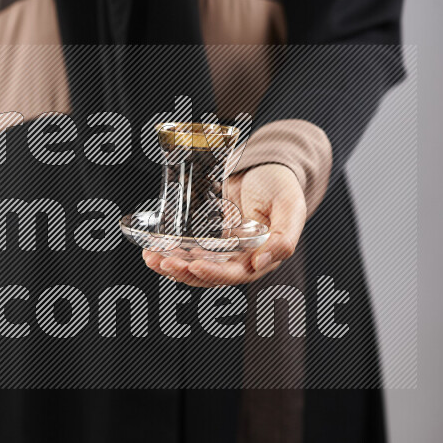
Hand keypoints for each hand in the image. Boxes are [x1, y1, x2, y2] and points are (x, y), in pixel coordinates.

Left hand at [142, 163, 305, 286]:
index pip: (235, 274)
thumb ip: (283, 238)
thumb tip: (260, 263)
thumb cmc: (283, 186)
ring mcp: (222, 249)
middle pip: (208, 274)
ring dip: (172, 265)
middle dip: (184, 270)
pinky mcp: (208, 237)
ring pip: (194, 265)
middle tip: (164, 261)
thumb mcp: (291, 207)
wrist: (267, 168)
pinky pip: (188, 249)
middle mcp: (240, 259)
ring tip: (152, 258)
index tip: (194, 265)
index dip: (214, 273)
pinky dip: (170, 250)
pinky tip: (153, 247)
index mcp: (262, 258)